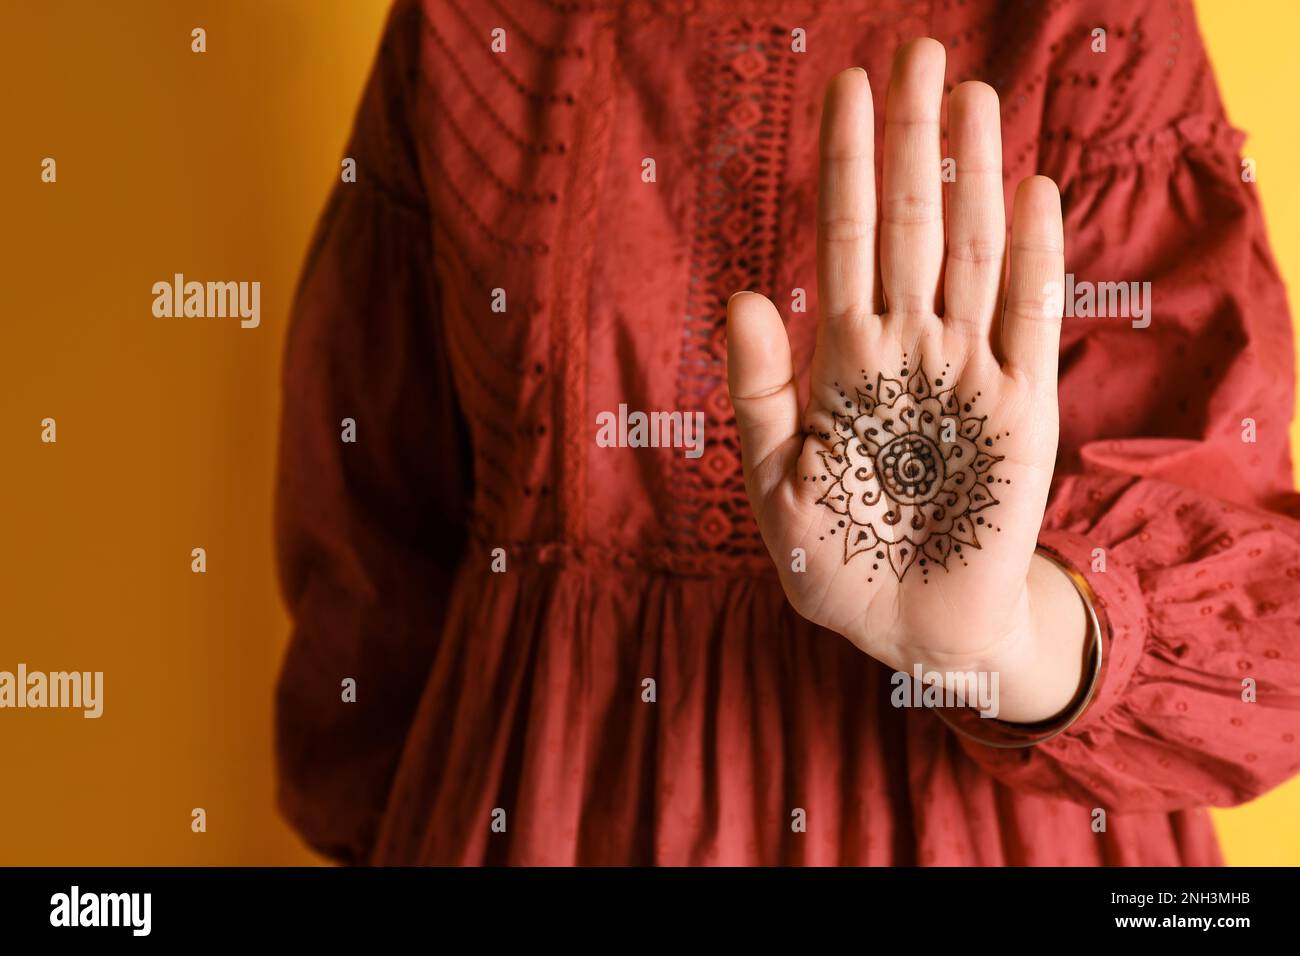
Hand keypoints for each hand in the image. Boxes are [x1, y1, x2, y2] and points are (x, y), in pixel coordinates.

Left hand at [725, 39, 1085, 721]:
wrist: (908, 623)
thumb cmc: (834, 557)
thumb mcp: (775, 483)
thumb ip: (761, 393)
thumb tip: (743, 294)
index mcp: (842, 359)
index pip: (842, 240)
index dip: (844, 165)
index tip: (841, 89)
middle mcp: (906, 347)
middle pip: (909, 224)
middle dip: (908, 141)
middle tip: (913, 52)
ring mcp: (967, 371)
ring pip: (970, 253)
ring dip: (971, 175)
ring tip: (970, 96)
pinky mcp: (1022, 409)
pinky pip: (1029, 320)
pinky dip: (1031, 260)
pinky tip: (1029, 192)